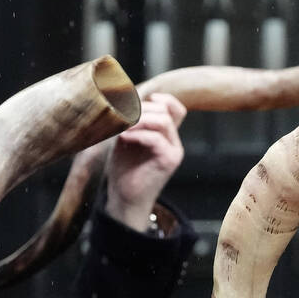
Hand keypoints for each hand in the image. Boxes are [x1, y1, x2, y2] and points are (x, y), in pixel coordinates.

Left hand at [105, 94, 186, 231]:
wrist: (125, 198)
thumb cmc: (125, 170)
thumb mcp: (126, 140)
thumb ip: (132, 123)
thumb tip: (124, 102)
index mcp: (166, 136)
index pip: (176, 109)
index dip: (162, 100)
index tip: (142, 101)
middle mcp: (174, 142)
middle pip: (166, 112)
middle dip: (142, 110)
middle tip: (122, 117)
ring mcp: (174, 151)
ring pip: (163, 121)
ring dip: (140, 119)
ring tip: (123, 126)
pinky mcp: (169, 161)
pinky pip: (156, 138)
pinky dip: (138, 134)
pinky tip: (124, 137)